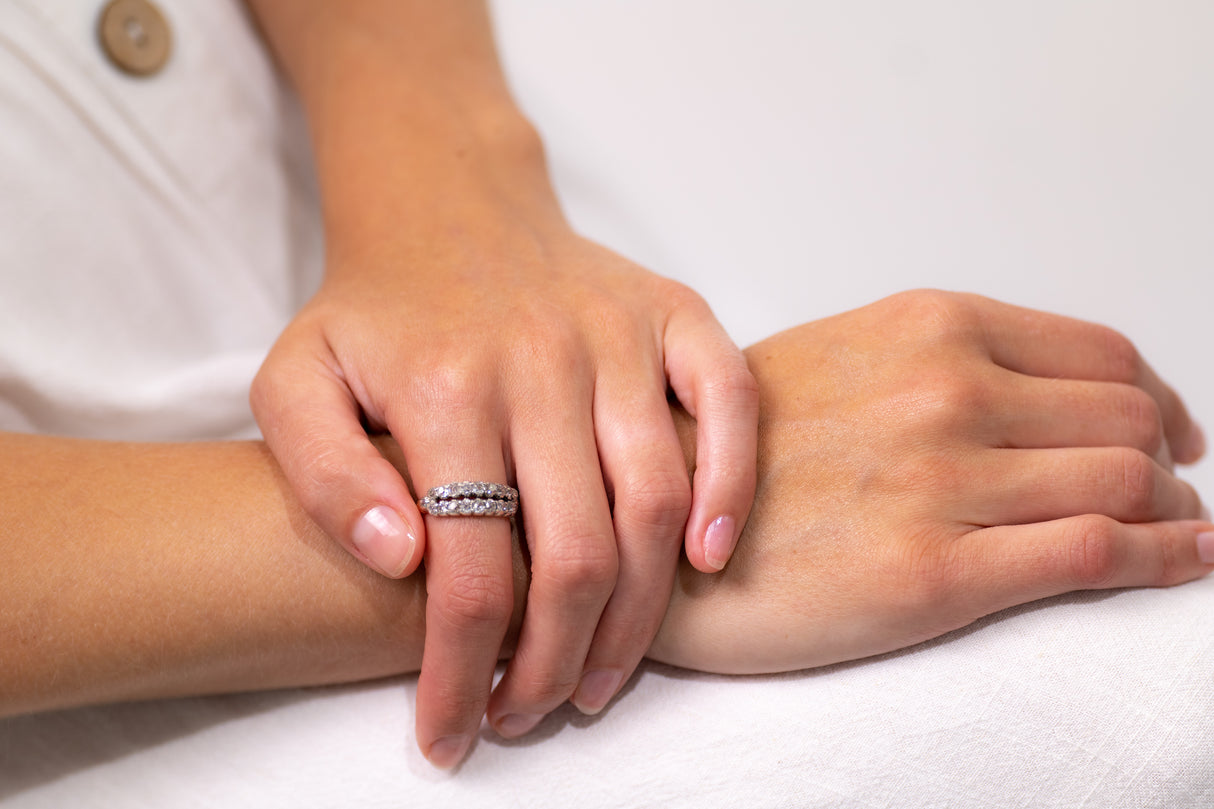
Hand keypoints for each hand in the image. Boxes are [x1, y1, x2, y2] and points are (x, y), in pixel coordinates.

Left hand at [251, 213, 756, 764]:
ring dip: (638, 615)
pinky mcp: (674, 314)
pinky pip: (731, 402)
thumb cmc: (376, 313)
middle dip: (554, 666)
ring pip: (655, 502)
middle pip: (573, 556)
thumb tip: (396, 555)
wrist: (447, 206)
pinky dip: (733, 485)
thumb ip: (319, 471)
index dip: (460, 673)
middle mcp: (541, 360)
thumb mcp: (295, 380)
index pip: (466, 573)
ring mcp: (618, 335)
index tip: (451, 733)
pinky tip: (711, 559)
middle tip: (533, 713)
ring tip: (600, 678)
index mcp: (444, 388)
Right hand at [651, 291, 1211, 672]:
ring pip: (1128, 484)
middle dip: (1167, 459)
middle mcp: (945, 392)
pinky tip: (1182, 562)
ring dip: (1171, 511)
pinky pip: (1096, 554)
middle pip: (1129, 418)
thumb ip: (937, 360)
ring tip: (1173, 532)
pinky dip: (1164, 558)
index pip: (1102, 355)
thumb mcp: (839, 361)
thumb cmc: (734, 451)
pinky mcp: (934, 573)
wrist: (647, 525)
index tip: (1168, 432)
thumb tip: (1031, 390)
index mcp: (926, 329)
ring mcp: (941, 482)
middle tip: (1166, 490)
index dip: (1157, 397)